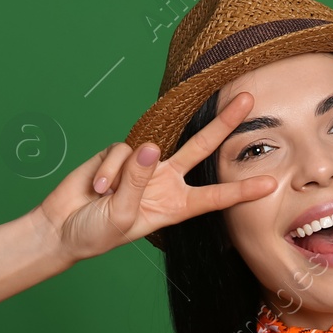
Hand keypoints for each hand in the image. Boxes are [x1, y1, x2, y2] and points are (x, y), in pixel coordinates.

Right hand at [34, 92, 277, 262]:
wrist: (62, 228)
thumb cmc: (96, 233)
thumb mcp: (122, 216)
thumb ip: (137, 182)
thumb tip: (150, 147)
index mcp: (175, 206)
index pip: (214, 197)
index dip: (241, 191)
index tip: (270, 184)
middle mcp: (165, 182)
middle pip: (200, 147)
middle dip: (223, 123)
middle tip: (249, 99)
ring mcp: (142, 166)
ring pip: (149, 148)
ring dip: (125, 174)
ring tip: (105, 196)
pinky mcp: (118, 154)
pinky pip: (119, 152)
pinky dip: (107, 170)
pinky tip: (97, 187)